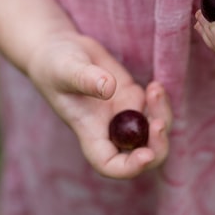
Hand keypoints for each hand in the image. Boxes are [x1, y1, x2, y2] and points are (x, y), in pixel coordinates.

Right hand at [25, 32, 171, 178]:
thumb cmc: (53, 62)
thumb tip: (109, 88)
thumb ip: (85, 79)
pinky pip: (155, 109)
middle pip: (141, 154)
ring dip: (161, 117)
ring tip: (155, 90)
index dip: (130, 167)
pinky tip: (155, 86)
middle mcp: (108, 128)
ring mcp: (122, 113)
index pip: (110, 165)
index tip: (145, 154)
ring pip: (153, 131)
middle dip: (157, 146)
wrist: (58, 47)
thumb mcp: (65, 68)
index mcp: (89, 131)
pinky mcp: (131, 96)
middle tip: (159, 124)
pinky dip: (161, 101)